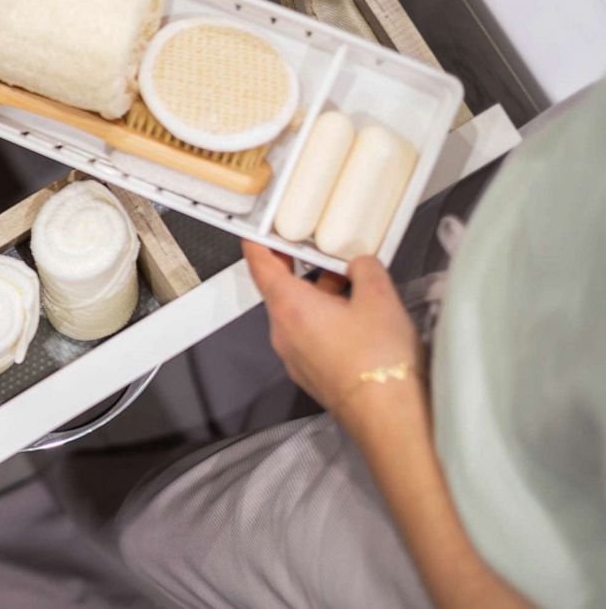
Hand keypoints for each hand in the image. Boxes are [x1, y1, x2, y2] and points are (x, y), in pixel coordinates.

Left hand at [242, 241, 421, 429]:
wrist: (388, 416)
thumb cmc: (378, 357)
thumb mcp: (379, 297)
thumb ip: (365, 270)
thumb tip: (359, 264)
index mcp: (289, 307)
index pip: (259, 266)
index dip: (258, 244)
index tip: (259, 230)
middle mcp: (282, 332)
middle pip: (279, 289)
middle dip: (298, 267)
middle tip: (315, 247)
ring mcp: (293, 356)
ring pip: (296, 314)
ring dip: (316, 294)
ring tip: (349, 281)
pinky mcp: (310, 373)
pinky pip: (308, 335)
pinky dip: (322, 318)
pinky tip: (353, 316)